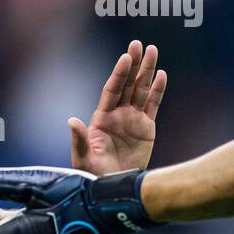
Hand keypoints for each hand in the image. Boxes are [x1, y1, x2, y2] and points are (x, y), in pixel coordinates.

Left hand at [69, 41, 165, 174]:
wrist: (115, 188)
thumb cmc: (95, 174)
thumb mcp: (84, 159)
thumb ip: (80, 140)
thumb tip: (72, 121)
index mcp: (102, 117)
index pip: (112, 90)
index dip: (119, 73)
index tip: (125, 58)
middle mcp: (118, 114)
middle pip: (127, 84)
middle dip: (133, 64)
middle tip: (139, 44)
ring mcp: (133, 119)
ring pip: (141, 90)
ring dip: (147, 71)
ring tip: (153, 51)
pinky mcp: (147, 127)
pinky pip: (153, 105)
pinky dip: (158, 90)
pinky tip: (162, 75)